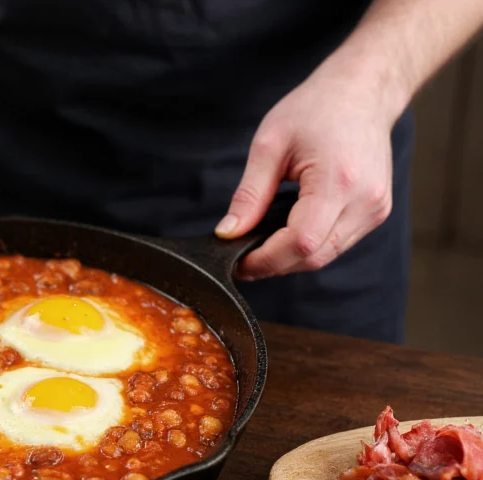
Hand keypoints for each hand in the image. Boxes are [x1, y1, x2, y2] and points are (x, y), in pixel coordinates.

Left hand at [215, 64, 403, 279]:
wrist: (362, 91)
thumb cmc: (316, 108)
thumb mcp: (269, 145)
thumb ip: (249, 195)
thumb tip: (228, 233)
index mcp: (339, 181)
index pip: (300, 243)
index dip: (265, 260)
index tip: (236, 260)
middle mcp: (365, 201)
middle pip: (313, 256)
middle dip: (273, 264)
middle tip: (241, 258)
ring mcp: (375, 209)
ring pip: (326, 256)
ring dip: (290, 259)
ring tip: (259, 246)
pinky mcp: (376, 211)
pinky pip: (337, 243)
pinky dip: (308, 246)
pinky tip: (286, 235)